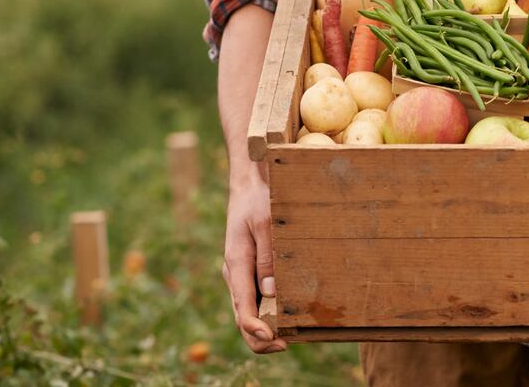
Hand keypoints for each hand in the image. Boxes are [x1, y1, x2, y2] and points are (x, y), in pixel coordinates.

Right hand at [223, 175, 286, 353]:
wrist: (249, 183)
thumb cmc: (258, 200)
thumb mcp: (266, 224)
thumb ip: (268, 258)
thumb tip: (272, 293)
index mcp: (236, 265)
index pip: (242, 308)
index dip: (257, 330)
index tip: (275, 340)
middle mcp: (235, 275)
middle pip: (243, 318)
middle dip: (262, 338)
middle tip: (289, 344)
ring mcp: (241, 274)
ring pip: (249, 311)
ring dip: (267, 327)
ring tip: (293, 336)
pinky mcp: (249, 270)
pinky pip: (255, 298)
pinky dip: (268, 313)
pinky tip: (288, 315)